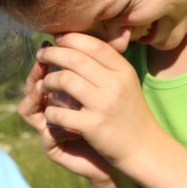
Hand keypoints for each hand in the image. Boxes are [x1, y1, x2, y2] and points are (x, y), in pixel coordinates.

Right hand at [17, 48, 113, 182]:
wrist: (123, 152)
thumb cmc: (113, 118)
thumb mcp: (107, 91)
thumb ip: (102, 69)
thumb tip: (117, 34)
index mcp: (58, 94)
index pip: (43, 71)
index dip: (47, 57)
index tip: (56, 41)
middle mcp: (48, 110)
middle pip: (29, 86)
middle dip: (36, 71)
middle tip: (43, 58)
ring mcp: (47, 128)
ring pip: (27, 108)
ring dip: (36, 95)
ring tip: (45, 86)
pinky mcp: (53, 146)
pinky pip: (44, 132)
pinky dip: (52, 122)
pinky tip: (62, 114)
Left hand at [36, 33, 164, 173]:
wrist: (144, 149)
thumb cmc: (130, 113)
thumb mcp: (126, 83)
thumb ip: (108, 64)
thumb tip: (79, 42)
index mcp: (123, 71)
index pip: (93, 44)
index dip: (70, 39)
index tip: (57, 40)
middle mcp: (115, 84)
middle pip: (75, 59)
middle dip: (53, 54)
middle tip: (41, 56)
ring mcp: (104, 105)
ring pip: (64, 80)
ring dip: (48, 81)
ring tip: (45, 84)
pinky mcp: (93, 127)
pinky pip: (60, 112)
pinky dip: (51, 111)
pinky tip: (51, 113)